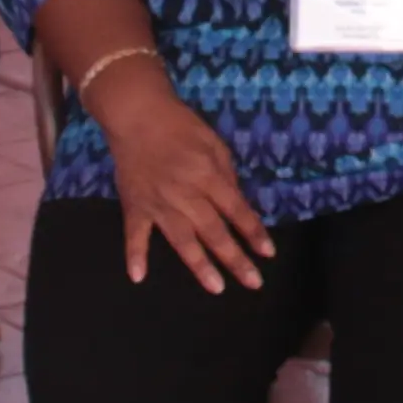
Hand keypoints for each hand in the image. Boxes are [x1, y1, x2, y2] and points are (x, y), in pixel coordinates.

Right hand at [92, 68, 270, 290]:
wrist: (138, 115)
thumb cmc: (181, 127)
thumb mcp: (215, 144)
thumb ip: (226, 175)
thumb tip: (236, 203)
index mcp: (208, 177)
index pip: (237, 210)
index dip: (254, 233)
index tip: (268, 254)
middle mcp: (186, 196)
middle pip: (214, 232)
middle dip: (235, 259)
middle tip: (253, 283)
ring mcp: (159, 204)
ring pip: (182, 240)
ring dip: (200, 266)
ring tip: (216, 287)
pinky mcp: (135, 206)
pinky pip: (135, 234)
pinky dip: (134, 255)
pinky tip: (138, 277)